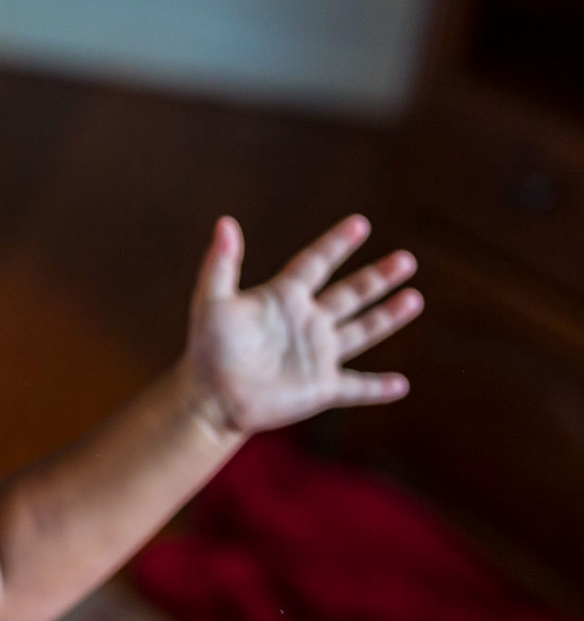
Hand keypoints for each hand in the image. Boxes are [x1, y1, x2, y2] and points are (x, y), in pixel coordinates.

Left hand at [184, 214, 423, 436]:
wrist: (209, 398)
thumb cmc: (207, 349)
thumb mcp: (212, 301)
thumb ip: (220, 263)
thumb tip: (225, 222)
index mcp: (283, 299)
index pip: (315, 264)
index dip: (335, 244)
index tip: (359, 223)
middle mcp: (305, 323)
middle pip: (349, 294)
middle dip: (377, 277)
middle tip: (406, 259)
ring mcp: (316, 356)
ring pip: (361, 331)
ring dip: (388, 316)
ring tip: (414, 298)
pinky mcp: (320, 389)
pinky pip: (356, 388)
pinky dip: (377, 389)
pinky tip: (401, 385)